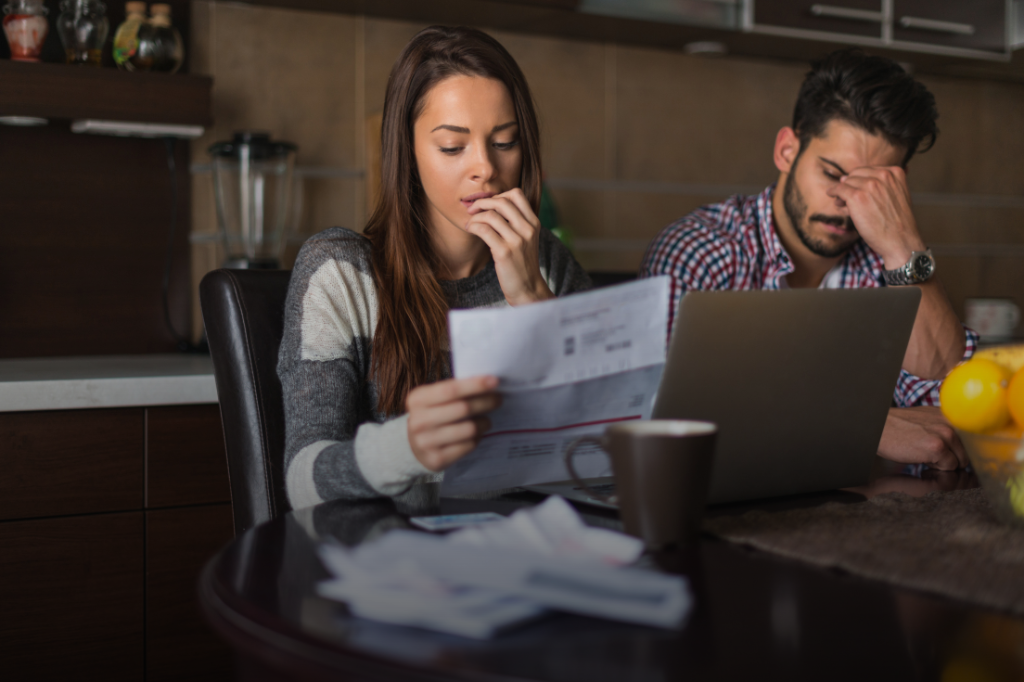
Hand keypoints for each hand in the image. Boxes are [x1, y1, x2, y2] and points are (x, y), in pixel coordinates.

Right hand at [406, 375, 501, 471]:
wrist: (412, 446)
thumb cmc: (431, 415)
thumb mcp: (433, 399)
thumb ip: (454, 390)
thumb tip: (488, 384)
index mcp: (417, 400)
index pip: (451, 389)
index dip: (475, 385)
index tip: (494, 381)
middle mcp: (419, 421)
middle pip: (463, 408)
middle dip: (486, 402)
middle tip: (498, 399)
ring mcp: (426, 442)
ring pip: (469, 429)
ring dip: (484, 423)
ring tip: (487, 421)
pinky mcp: (436, 459)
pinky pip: (468, 446)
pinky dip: (477, 438)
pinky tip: (476, 434)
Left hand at [465, 188, 554, 305]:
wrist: (528, 288)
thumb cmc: (522, 263)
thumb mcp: (526, 239)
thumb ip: (516, 222)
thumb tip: (493, 205)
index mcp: (533, 223)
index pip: (517, 194)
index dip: (498, 195)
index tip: (488, 205)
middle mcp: (527, 229)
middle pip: (502, 201)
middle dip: (482, 202)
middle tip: (472, 209)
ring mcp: (517, 241)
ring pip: (490, 215)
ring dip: (475, 217)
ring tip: (470, 224)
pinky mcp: (504, 252)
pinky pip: (484, 230)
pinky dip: (473, 226)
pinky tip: (470, 230)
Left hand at [827, 166, 925, 268]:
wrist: (900, 240)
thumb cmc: (896, 223)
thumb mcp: (895, 195)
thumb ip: (878, 186)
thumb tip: (843, 179)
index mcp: (895, 172)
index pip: (868, 170)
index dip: (859, 181)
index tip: (856, 190)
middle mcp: (883, 175)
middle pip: (856, 175)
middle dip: (850, 185)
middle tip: (846, 198)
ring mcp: (870, 185)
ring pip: (847, 182)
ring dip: (842, 192)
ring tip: (842, 203)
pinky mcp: (857, 196)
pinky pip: (839, 189)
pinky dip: (833, 191)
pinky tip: (831, 195)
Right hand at [877, 406, 967, 470]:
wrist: (879, 427)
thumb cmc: (900, 427)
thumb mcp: (928, 420)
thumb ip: (947, 428)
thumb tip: (967, 448)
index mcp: (951, 415)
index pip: (975, 439)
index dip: (969, 451)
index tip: (963, 457)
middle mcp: (952, 422)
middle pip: (968, 453)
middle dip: (953, 459)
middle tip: (932, 453)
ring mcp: (946, 434)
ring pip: (960, 462)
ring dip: (944, 464)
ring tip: (924, 453)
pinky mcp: (937, 447)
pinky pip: (948, 467)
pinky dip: (935, 467)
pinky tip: (920, 456)